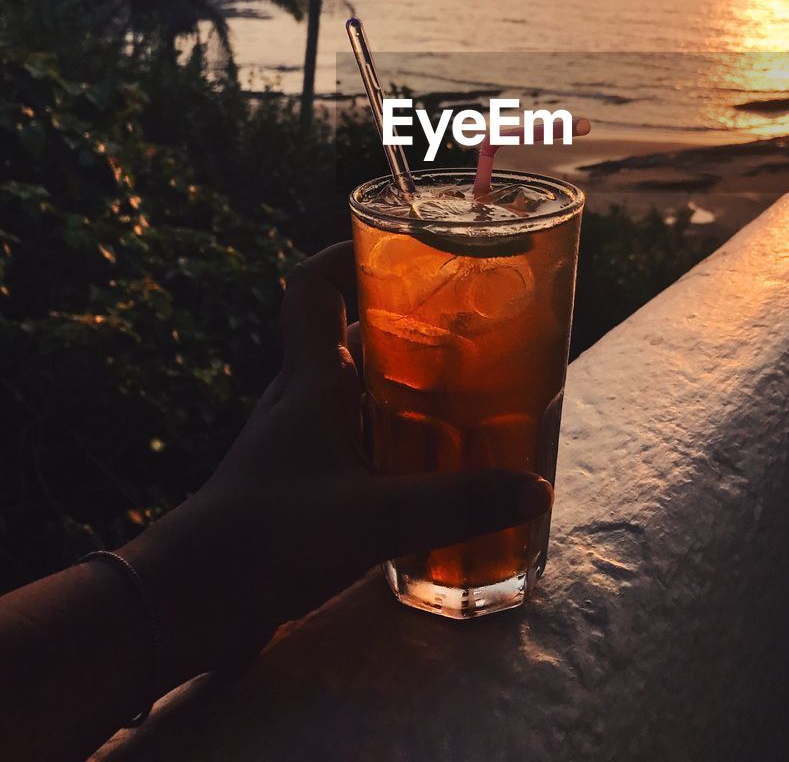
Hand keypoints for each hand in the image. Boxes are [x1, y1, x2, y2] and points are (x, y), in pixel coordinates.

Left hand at [124, 242, 552, 687]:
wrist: (194, 600)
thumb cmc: (271, 536)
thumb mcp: (374, 517)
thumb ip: (456, 503)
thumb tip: (537, 488)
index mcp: (310, 379)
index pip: (313, 287)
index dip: (347, 253)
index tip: (400, 246)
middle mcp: (304, 397)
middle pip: (352, 332)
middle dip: (406, 321)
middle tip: (469, 325)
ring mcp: (301, 440)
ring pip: (359, 388)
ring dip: (405, 382)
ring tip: (469, 390)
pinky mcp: (304, 482)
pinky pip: (358, 437)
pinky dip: (395, 436)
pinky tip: (435, 464)